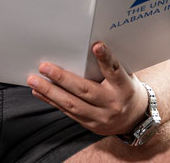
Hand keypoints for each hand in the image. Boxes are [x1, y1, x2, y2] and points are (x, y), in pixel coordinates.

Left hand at [26, 42, 146, 135]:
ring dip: (50, 92)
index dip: (105, 58)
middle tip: (44, 67)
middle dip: (62, 78)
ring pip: (72, 104)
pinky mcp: (89, 125)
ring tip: (34, 80)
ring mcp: (100, 117)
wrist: (135, 119)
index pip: (114, 70)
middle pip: (85, 90)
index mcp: (123, 86)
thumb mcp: (124, 74)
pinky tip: (39, 92)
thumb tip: (89, 46)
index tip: (96, 46)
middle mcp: (111, 103)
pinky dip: (52, 101)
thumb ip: (108, 65)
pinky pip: (67, 112)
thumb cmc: (125, 89)